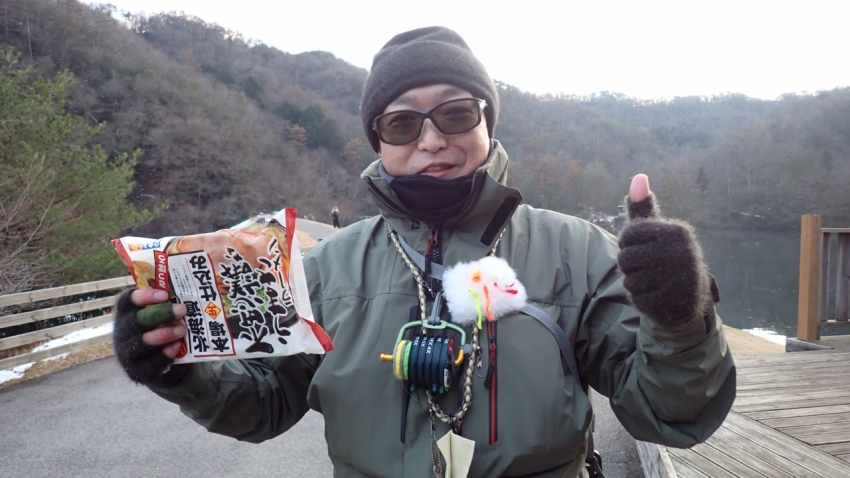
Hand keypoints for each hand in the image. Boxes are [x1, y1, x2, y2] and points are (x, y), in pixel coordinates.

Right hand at [113, 288, 187, 383]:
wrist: (155, 363)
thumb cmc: (157, 330)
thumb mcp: (158, 316)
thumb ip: (165, 306)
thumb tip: (188, 293)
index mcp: (125, 315)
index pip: (125, 301)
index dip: (143, 296)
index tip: (165, 295)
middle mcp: (121, 333)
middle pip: (135, 322)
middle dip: (160, 314)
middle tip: (182, 310)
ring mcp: (126, 353)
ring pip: (141, 343)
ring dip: (164, 334)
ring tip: (183, 330)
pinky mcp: (137, 371)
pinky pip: (150, 364)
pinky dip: (165, 355)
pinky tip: (177, 346)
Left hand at [617, 174, 710, 329]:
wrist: (687, 300)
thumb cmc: (664, 259)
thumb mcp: (656, 232)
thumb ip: (643, 208)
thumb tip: (638, 177)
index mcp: (677, 232)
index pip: (627, 235)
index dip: (627, 245)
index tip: (642, 249)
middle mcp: (682, 253)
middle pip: (625, 258)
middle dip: (629, 266)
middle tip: (648, 268)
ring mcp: (678, 279)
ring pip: (629, 279)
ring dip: (634, 282)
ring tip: (652, 281)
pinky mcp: (671, 302)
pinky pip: (636, 297)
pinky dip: (640, 298)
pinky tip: (655, 295)